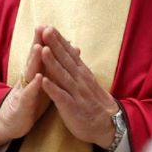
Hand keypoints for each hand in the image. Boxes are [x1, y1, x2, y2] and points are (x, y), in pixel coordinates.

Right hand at [0, 27, 50, 146]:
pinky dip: (34, 85)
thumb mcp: (42, 81)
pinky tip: (38, 78)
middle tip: (43, 28)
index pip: (40, 54)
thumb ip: (52, 67)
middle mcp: (27, 77)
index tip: (51, 25)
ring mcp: (24, 89)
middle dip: (38, 42)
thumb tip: (68, 50)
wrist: (12, 122)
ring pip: (29, 72)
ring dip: (34, 60)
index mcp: (34, 72)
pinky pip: (28, 94)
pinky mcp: (23, 104)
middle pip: (33, 58)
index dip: (45, 40)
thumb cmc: (31, 99)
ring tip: (40, 47)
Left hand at [39, 26, 117, 147]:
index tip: (49, 27)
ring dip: (52, 62)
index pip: (70, 53)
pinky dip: (52, 88)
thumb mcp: (88, 81)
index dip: (59, 40)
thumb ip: (79, 67)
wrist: (108, 125)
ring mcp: (76, 93)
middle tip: (45, 29)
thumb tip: (74, 50)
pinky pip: (61, 97)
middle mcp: (80, 80)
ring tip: (42, 50)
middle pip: (65, 59)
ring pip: (62, 75)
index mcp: (82, 73)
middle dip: (54, 44)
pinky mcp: (72, 107)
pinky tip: (43, 81)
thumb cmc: (95, 103)